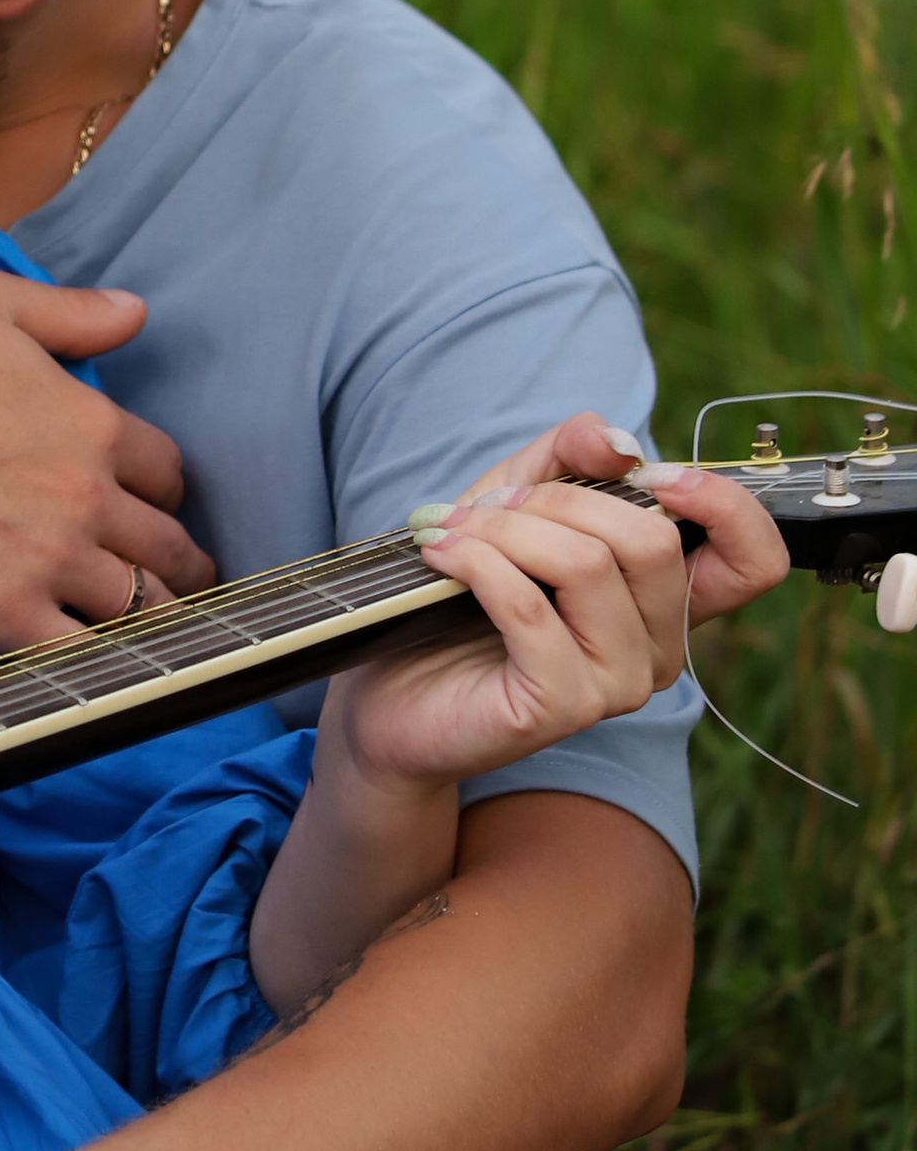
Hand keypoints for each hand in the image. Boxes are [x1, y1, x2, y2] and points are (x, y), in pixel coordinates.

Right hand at [0, 263, 212, 648]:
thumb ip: (68, 311)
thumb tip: (135, 311)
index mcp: (92, 424)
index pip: (168, 472)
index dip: (162, 490)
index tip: (148, 505)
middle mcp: (86, 497)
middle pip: (169, 548)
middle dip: (179, 565)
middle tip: (176, 582)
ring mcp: (49, 562)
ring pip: (141, 609)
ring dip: (151, 618)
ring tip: (148, 630)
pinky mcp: (4, 615)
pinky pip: (82, 657)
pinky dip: (99, 663)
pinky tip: (98, 662)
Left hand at [331, 469, 738, 794]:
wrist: (395, 690)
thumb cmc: (466, 593)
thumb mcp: (519, 500)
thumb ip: (571, 457)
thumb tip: (621, 443)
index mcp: (668, 600)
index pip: (756, 560)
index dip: (724, 505)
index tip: (651, 473)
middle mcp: (660, 650)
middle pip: (650, 541)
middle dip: (558, 500)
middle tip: (489, 506)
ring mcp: (618, 685)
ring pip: (588, 566)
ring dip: (506, 530)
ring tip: (453, 531)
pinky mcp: (562, 707)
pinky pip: (530, 609)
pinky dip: (477, 563)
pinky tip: (440, 554)